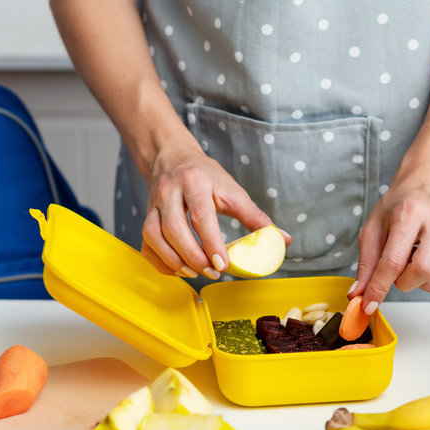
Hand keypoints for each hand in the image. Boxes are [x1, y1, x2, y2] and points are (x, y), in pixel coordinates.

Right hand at [140, 146, 286, 278]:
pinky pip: (146, 244)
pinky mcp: (146, 216)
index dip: (211, 243)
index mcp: (195, 183)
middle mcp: (170, 192)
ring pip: (153, 236)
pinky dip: (160, 261)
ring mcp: (153, 205)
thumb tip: (283, 239)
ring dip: (174, 260)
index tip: (223, 265)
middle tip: (212, 272)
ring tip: (195, 272)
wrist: (171, 157)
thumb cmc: (206, 176)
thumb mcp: (233, 191)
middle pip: (174, 229)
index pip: (201, 216)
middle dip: (193, 256)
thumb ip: (257, 218)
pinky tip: (178, 269)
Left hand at [351, 169, 429, 309]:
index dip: (379, 287)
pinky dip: (427, 280)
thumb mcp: (373, 227)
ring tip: (410, 258)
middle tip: (394, 268)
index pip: (394, 260)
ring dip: (414, 281)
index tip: (368, 304)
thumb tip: (359, 294)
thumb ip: (366, 263)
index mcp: (411, 213)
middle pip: (422, 272)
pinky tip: (422, 259)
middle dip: (402, 282)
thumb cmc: (398, 206)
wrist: (428, 186)